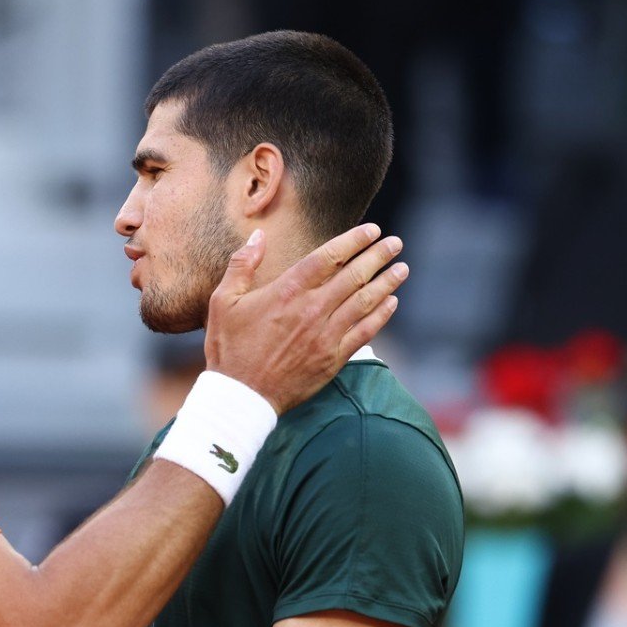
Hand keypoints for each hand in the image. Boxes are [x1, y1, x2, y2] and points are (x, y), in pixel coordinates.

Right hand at [205, 224, 405, 413]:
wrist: (241, 396)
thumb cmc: (229, 348)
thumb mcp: (224, 301)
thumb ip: (242, 264)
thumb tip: (258, 236)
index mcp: (287, 291)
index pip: (329, 257)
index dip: (353, 241)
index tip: (371, 230)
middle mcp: (312, 309)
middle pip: (354, 275)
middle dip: (378, 256)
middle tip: (395, 243)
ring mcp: (326, 335)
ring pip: (365, 302)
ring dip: (386, 282)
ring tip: (402, 268)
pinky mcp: (333, 358)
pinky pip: (365, 332)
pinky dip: (381, 316)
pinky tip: (392, 303)